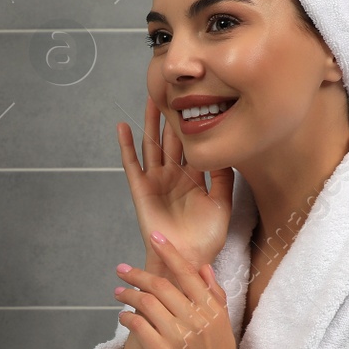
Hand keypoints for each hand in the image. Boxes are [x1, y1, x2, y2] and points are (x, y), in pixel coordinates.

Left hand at [114, 233, 239, 348]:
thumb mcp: (224, 330)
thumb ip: (215, 298)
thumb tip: (203, 268)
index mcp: (213, 311)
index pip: (188, 273)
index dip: (169, 253)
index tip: (155, 237)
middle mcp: (197, 320)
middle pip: (161, 286)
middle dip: (137, 275)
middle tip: (121, 270)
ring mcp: (179, 336)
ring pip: (146, 303)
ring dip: (127, 295)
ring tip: (118, 293)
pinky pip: (138, 325)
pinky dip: (127, 317)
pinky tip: (123, 317)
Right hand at [117, 97, 234, 271]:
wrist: (187, 258)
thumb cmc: (206, 239)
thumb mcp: (222, 205)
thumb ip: (224, 179)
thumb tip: (225, 152)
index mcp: (194, 178)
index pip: (192, 145)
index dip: (192, 124)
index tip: (197, 99)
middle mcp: (174, 176)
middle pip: (170, 139)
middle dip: (171, 116)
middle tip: (171, 90)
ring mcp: (156, 181)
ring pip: (152, 145)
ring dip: (150, 123)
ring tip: (149, 99)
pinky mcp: (141, 189)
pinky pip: (132, 164)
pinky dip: (127, 146)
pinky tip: (123, 128)